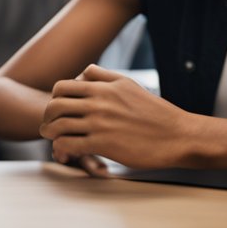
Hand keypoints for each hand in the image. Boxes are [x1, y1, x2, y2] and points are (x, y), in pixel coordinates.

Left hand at [40, 64, 191, 169]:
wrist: (179, 136)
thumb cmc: (155, 112)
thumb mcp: (129, 84)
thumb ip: (103, 76)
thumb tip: (82, 73)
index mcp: (102, 88)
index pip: (61, 87)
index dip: (54, 99)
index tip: (57, 110)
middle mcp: (98, 103)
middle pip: (54, 105)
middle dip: (47, 117)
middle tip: (49, 125)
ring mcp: (99, 124)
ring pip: (57, 125)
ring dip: (50, 133)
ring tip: (54, 139)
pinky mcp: (103, 145)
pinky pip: (68, 144)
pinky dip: (61, 149)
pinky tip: (66, 153)